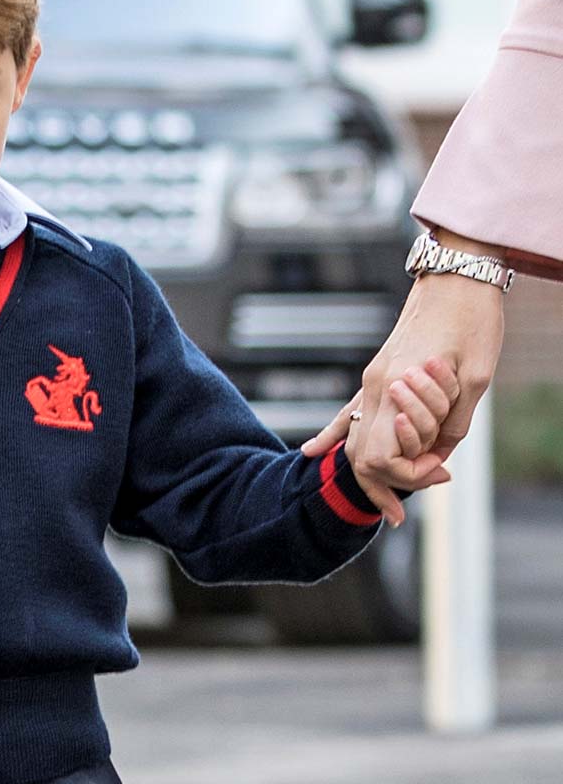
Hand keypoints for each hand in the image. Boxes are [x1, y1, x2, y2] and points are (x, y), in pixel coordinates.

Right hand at [302, 266, 502, 524]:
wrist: (457, 276)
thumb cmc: (472, 322)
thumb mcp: (476, 379)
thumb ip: (453, 421)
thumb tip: (439, 454)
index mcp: (396, 386)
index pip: (381, 455)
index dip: (408, 476)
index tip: (439, 475)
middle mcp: (375, 385)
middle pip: (361, 454)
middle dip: (383, 486)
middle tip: (405, 509)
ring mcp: (372, 378)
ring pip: (352, 437)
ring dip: (367, 472)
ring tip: (383, 504)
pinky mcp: (377, 372)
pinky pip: (346, 411)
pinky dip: (330, 435)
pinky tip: (310, 451)